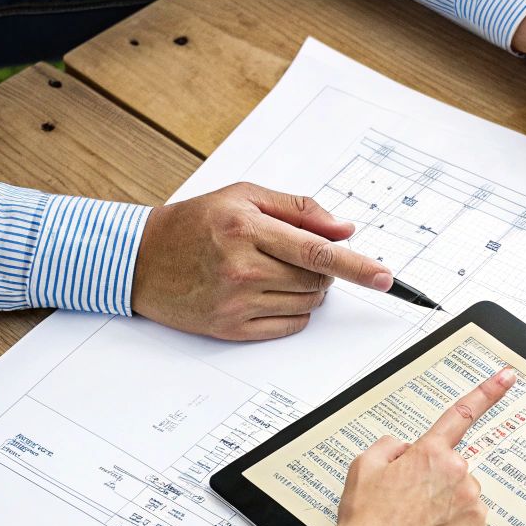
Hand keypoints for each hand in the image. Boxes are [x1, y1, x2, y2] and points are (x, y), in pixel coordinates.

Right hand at [131, 182, 393, 340]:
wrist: (140, 259)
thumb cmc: (194, 223)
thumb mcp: (243, 197)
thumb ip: (298, 209)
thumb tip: (344, 229)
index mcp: (246, 230)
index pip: (317, 251)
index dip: (357, 265)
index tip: (385, 277)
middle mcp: (241, 268)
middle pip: (316, 280)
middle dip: (321, 268)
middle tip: (295, 254)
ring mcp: (235, 303)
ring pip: (307, 304)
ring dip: (307, 289)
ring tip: (275, 270)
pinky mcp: (230, 328)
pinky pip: (288, 326)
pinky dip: (293, 311)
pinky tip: (269, 292)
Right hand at [288, 368, 517, 525]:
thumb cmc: (367, 516)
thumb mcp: (365, 465)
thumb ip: (390, 446)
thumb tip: (406, 449)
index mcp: (429, 451)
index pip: (463, 412)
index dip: (488, 391)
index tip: (507, 376)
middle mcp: (455, 471)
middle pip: (452, 464)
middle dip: (435, 476)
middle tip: (409, 499)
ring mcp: (469, 498)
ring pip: (461, 490)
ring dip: (445, 499)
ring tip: (417, 518)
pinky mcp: (476, 524)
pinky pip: (469, 513)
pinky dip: (454, 519)